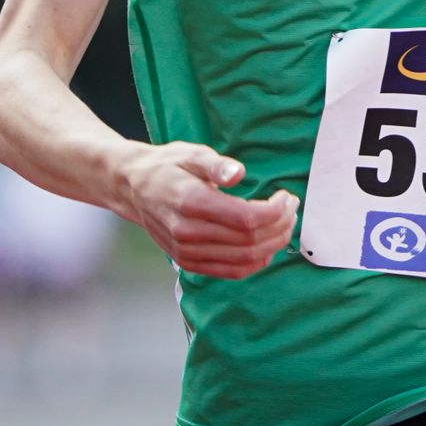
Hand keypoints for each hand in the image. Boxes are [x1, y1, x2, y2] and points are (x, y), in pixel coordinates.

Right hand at [114, 142, 297, 278]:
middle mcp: (187, 232)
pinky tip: (268, 246)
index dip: (275, 212)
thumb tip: (238, 173)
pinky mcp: (188, 262)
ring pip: (244, 259)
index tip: (286, 197)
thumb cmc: (168, 167)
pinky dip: (256, 263)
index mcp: (190, 202)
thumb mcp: (191, 153)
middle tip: (292, 207)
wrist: (133, 188)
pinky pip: (230, 272)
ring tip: (285, 223)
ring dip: (273, 243)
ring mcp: (186, 252)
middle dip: (280, 225)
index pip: (245, 219)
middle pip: (249, 240)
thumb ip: (216, 164)